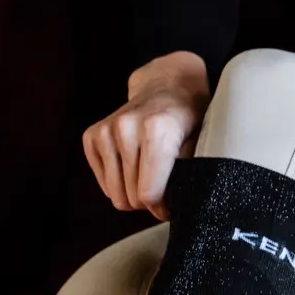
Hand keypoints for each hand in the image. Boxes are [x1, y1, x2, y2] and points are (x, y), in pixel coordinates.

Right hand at [82, 51, 210, 220]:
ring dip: (133, 194)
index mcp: (157, 131)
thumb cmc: (189, 117)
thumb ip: (190, 172)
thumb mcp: (202, 142)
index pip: (149, 193)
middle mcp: (127, 129)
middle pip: (132, 197)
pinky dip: (119, 183)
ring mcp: (106, 131)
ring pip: (116, 194)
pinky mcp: (92, 136)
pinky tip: (134, 167)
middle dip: (149, 202)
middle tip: (163, 190)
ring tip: (149, 178)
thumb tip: (180, 203)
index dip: (162, 208)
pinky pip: (104, 184)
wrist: (166, 86)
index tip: (171, 206)